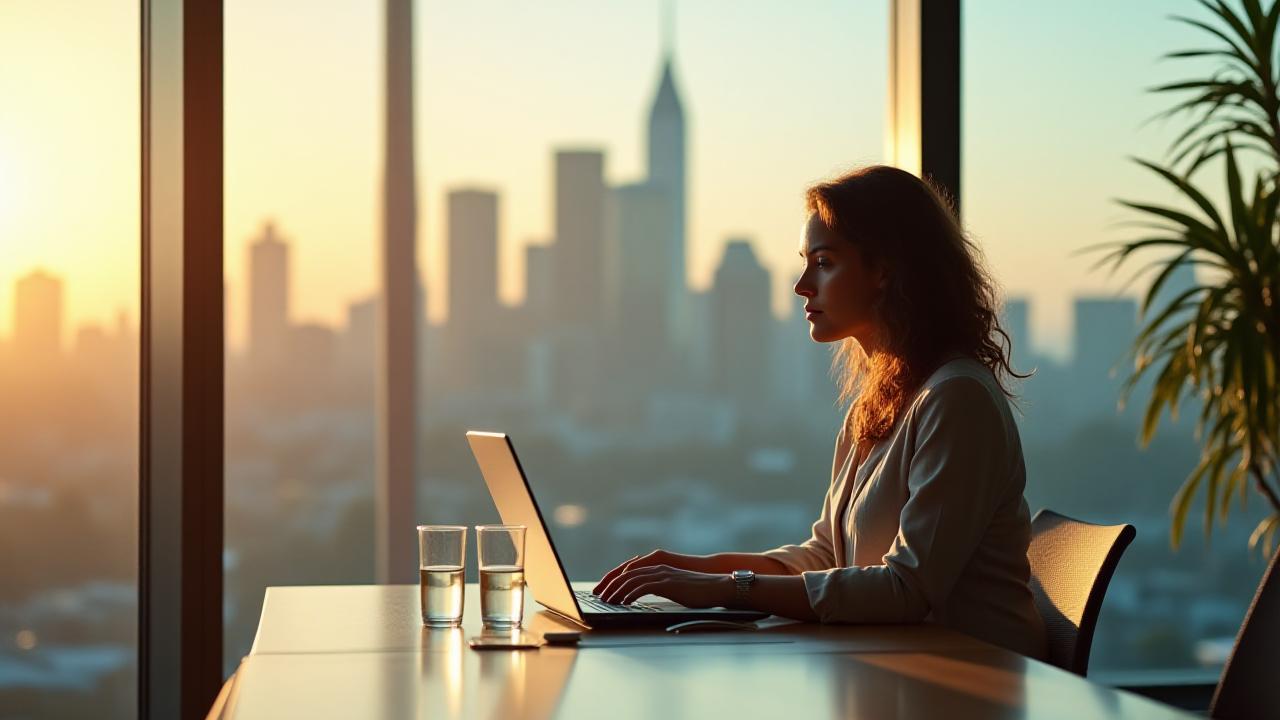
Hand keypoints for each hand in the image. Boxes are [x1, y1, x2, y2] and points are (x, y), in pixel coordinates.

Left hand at [596, 564, 733, 607]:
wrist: (718, 586)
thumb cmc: (698, 591)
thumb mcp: (674, 587)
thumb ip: (658, 587)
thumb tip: (643, 595)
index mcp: (658, 566)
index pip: (629, 571)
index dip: (614, 579)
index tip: (602, 589)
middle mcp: (658, 567)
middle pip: (626, 573)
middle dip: (609, 584)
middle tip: (598, 595)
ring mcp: (663, 573)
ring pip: (632, 579)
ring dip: (617, 590)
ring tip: (607, 600)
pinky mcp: (668, 582)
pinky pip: (644, 587)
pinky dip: (631, 594)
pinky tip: (624, 602)